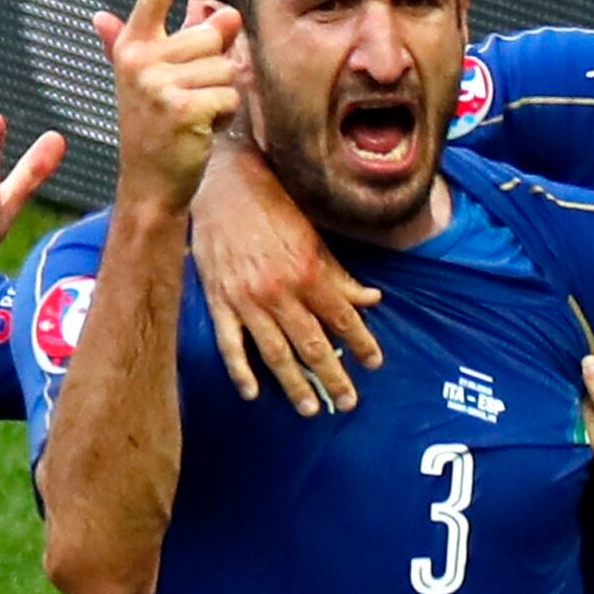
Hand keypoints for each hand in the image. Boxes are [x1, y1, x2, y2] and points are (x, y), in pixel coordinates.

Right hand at [95, 0, 242, 213]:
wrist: (150, 182)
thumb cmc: (159, 129)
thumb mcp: (152, 81)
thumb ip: (161, 45)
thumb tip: (156, 14)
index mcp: (133, 45)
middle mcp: (140, 58)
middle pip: (212, 33)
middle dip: (217, 63)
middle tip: (191, 96)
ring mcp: (157, 82)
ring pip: (226, 65)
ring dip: (223, 93)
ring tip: (195, 114)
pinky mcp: (180, 106)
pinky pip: (230, 94)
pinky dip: (226, 114)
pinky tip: (201, 129)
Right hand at [190, 139, 383, 414]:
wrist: (222, 185)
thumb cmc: (272, 206)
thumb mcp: (313, 236)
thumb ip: (340, 274)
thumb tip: (372, 299)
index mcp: (308, 273)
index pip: (343, 319)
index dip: (362, 344)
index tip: (374, 364)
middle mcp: (280, 292)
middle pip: (312, 345)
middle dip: (333, 377)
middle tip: (347, 402)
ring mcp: (247, 300)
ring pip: (275, 353)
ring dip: (294, 384)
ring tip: (309, 408)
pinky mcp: (219, 301)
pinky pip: (230, 344)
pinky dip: (241, 371)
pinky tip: (253, 393)